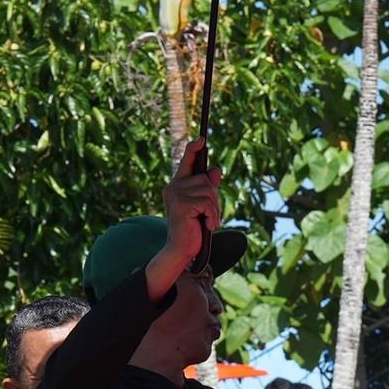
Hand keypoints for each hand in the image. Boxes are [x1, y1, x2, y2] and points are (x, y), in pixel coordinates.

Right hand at [149, 137, 223, 292]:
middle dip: (215, 198)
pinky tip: (207, 225)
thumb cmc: (193, 229)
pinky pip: (207, 203)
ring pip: (208, 191)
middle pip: (206, 180)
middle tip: (211, 215)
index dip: (194, 150)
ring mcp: (175, 195)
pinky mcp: (181, 205)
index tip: (202, 139)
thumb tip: (216, 169)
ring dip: (215, 209)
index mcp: (177, 185)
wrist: (182, 250)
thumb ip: (208, 189)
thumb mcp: (204, 207)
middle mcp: (173, 187)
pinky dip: (213, 215)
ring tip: (208, 222)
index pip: (186, 162)